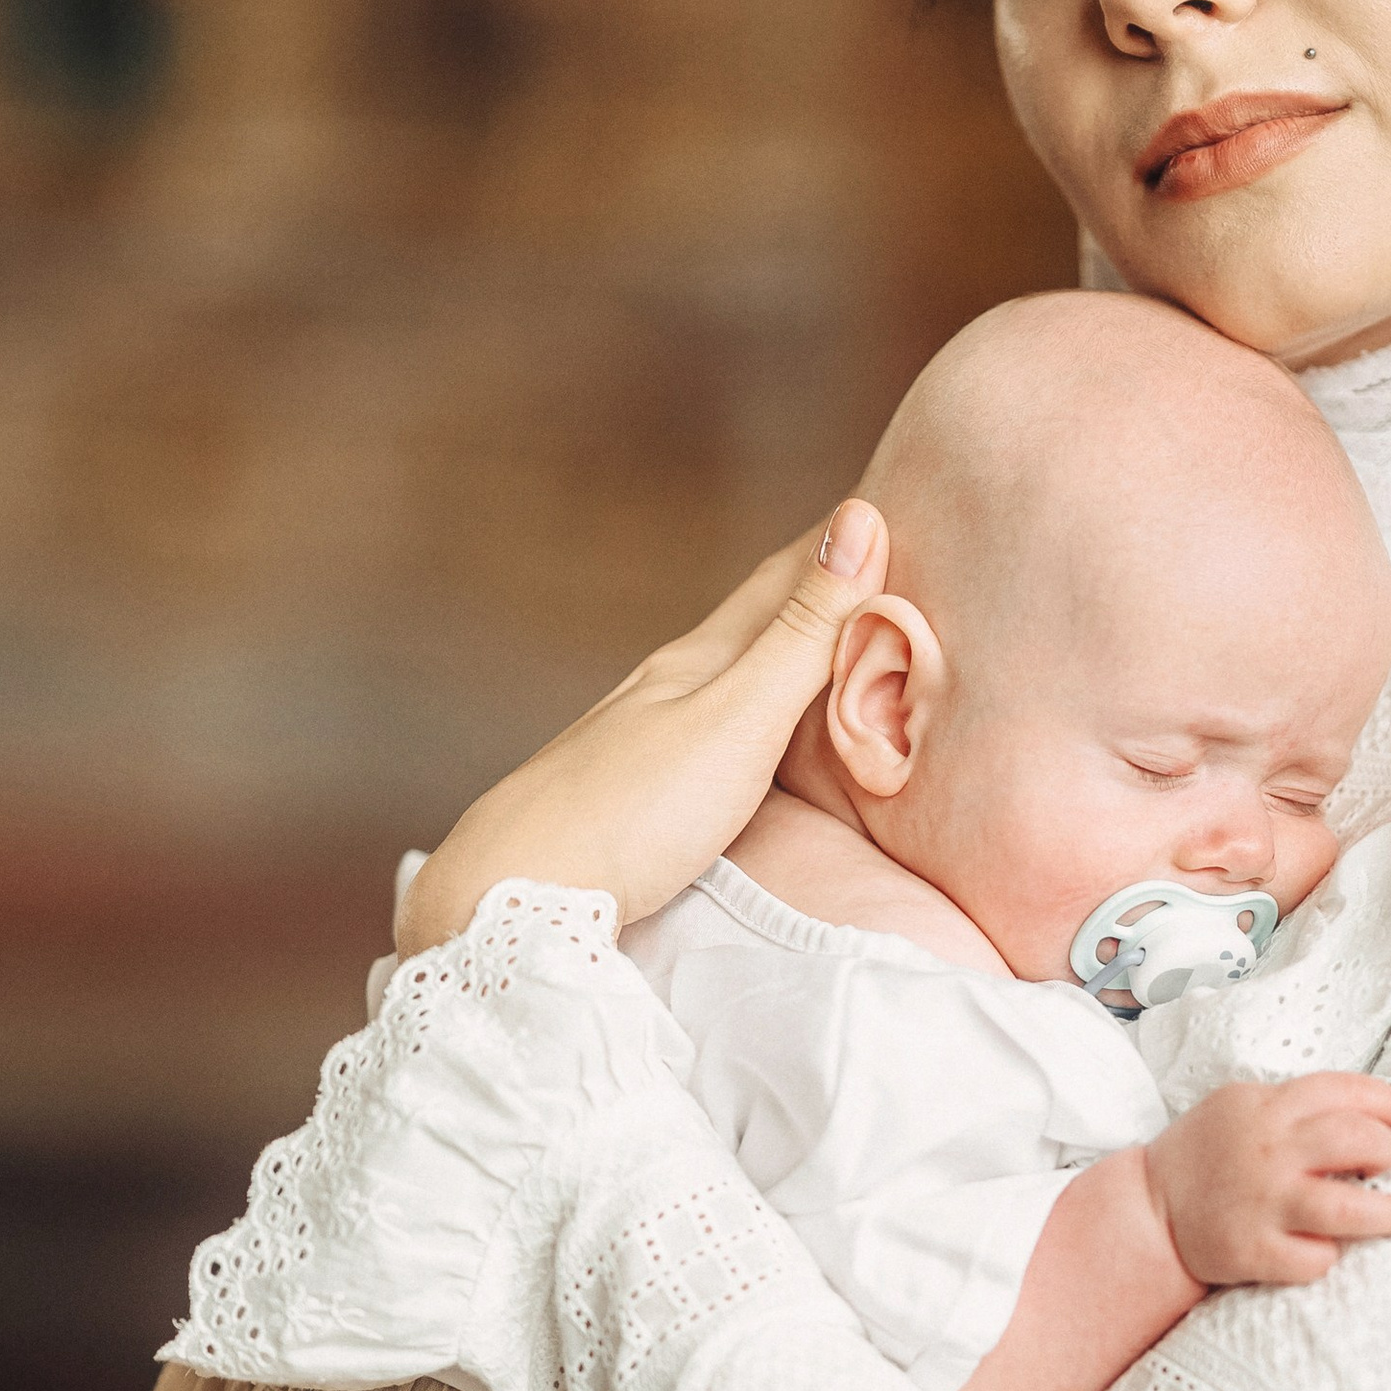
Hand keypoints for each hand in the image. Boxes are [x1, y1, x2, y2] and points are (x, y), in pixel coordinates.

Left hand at [399, 503, 889, 948]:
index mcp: (697, 660)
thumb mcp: (737, 719)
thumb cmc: (631, 811)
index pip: (781, 578)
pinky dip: (746, 704)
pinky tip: (738, 723)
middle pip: (750, 619)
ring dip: (776, 645)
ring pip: (724, 671)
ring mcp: (638, 736)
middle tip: (867, 553)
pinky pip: (706, 722)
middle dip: (809, 584)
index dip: (836, 540)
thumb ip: (799, 635)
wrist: (506, 892)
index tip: (883, 498)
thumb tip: (857, 520)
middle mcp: (664, 686)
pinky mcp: (626, 790)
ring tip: (816, 632)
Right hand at [1146, 1075, 1390, 1287]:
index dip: (1386, 1101)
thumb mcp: (1240, 1106)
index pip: (1341, 1089)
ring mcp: (1263, 1204)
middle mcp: (1268, 1152)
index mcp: (1265, 1107)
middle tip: (1390, 1164)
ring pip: (1350, 1209)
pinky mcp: (1255, 1251)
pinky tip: (1326, 1250)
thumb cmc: (1205, 1156)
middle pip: (1357, 1141)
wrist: (1148, 1210)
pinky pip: (1316, 1258)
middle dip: (1389, 1151)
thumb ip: (1293, 1106)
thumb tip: (1367, 1114)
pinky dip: (1329, 1255)